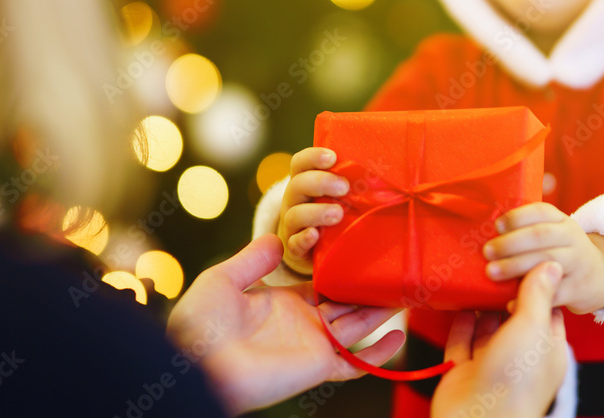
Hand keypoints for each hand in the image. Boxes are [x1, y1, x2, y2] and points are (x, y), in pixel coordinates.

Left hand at [167, 235, 403, 415]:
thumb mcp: (222, 280)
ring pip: (357, 326)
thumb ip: (253, 259)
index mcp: (282, 302)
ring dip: (381, 310)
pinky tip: (397, 335)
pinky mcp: (317, 365)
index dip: (342, 268)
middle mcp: (302, 323)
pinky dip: (378, 355)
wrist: (196, 364)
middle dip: (369, 287)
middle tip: (395, 267)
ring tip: (406, 288)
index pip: (322, 283)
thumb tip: (278, 238)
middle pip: (346, 302)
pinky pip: (355, 363)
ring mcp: (312, 344)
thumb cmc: (200, 324)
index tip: (363, 247)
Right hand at [277, 147, 349, 274]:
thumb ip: (355, 182)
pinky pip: (294, 244)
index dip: (313, 157)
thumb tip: (390, 168)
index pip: (300, 163)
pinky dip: (303, 239)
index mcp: (305, 182)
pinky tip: (315, 235)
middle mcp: (294, 200)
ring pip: (295, 214)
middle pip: (297, 185)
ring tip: (337, 214)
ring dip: (316, 212)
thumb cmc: (337, 212)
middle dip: (321, 182)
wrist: (321, 251)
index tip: (332, 157)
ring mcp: (292, 225)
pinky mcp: (295, 249)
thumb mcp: (342, 195)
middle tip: (344, 187)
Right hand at [432, 262, 567, 417]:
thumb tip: (551, 264)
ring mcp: (492, 365)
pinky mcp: (465, 371)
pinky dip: (460, 321)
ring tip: (477, 275)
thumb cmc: (514, 378)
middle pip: (515, 318)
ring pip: (487, 329)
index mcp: (547, 351)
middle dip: (506, 293)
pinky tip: (459, 300)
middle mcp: (521, 359)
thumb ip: (538, 294)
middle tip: (496, 262)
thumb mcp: (533, 326)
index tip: (525, 258)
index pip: (548, 311)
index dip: (539, 285)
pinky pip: (462, 341)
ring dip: (482, 305)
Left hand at [482, 203, 603, 313]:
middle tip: (487, 252)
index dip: (517, 217)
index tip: (497, 226)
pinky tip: (510, 299)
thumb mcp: (554, 233)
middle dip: (510, 243)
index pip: (541, 211)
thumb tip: (486, 232)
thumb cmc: (562, 252)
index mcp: (562, 221)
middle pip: (540, 236)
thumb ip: (527, 230)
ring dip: (515, 266)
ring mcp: (579, 263)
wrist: (599, 276)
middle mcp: (573, 238)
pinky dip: (529, 296)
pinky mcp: (579, 289)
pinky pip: (552, 293)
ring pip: (546, 261)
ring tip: (492, 272)